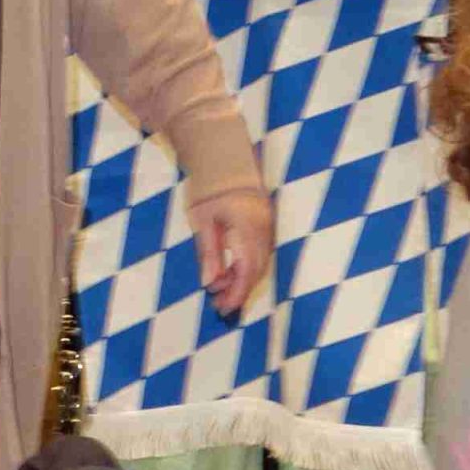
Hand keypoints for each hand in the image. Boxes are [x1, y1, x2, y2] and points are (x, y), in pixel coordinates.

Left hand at [189, 187, 273, 318]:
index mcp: (247, 228)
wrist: (225, 161)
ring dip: (241, 280)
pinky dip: (245, 267)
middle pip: (256, 270)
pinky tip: (227, 273)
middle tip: (219, 307)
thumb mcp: (202, 222)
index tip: (225, 309)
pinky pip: (259, 253)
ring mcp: (267, 226)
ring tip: (219, 291)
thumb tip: (210, 283)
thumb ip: (209, 252)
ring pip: (259, 263)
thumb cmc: (209, 190)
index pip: (247, 269)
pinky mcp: (265, 225)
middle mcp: (263, 229)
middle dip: (239, 291)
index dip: (237, 292)